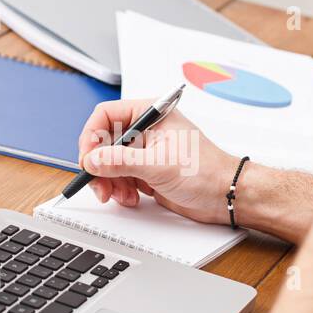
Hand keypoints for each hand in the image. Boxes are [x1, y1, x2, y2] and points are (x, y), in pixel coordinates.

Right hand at [76, 99, 239, 225]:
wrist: (225, 196)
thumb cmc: (207, 171)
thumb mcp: (160, 165)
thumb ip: (122, 162)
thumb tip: (94, 159)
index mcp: (151, 115)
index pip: (106, 115)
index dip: (91, 137)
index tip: (88, 159)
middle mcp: (146, 130)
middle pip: (104, 142)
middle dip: (99, 166)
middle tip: (99, 184)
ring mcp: (145, 152)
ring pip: (109, 163)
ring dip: (109, 181)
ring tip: (121, 195)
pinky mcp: (146, 171)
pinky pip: (120, 177)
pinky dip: (120, 189)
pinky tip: (132, 197)